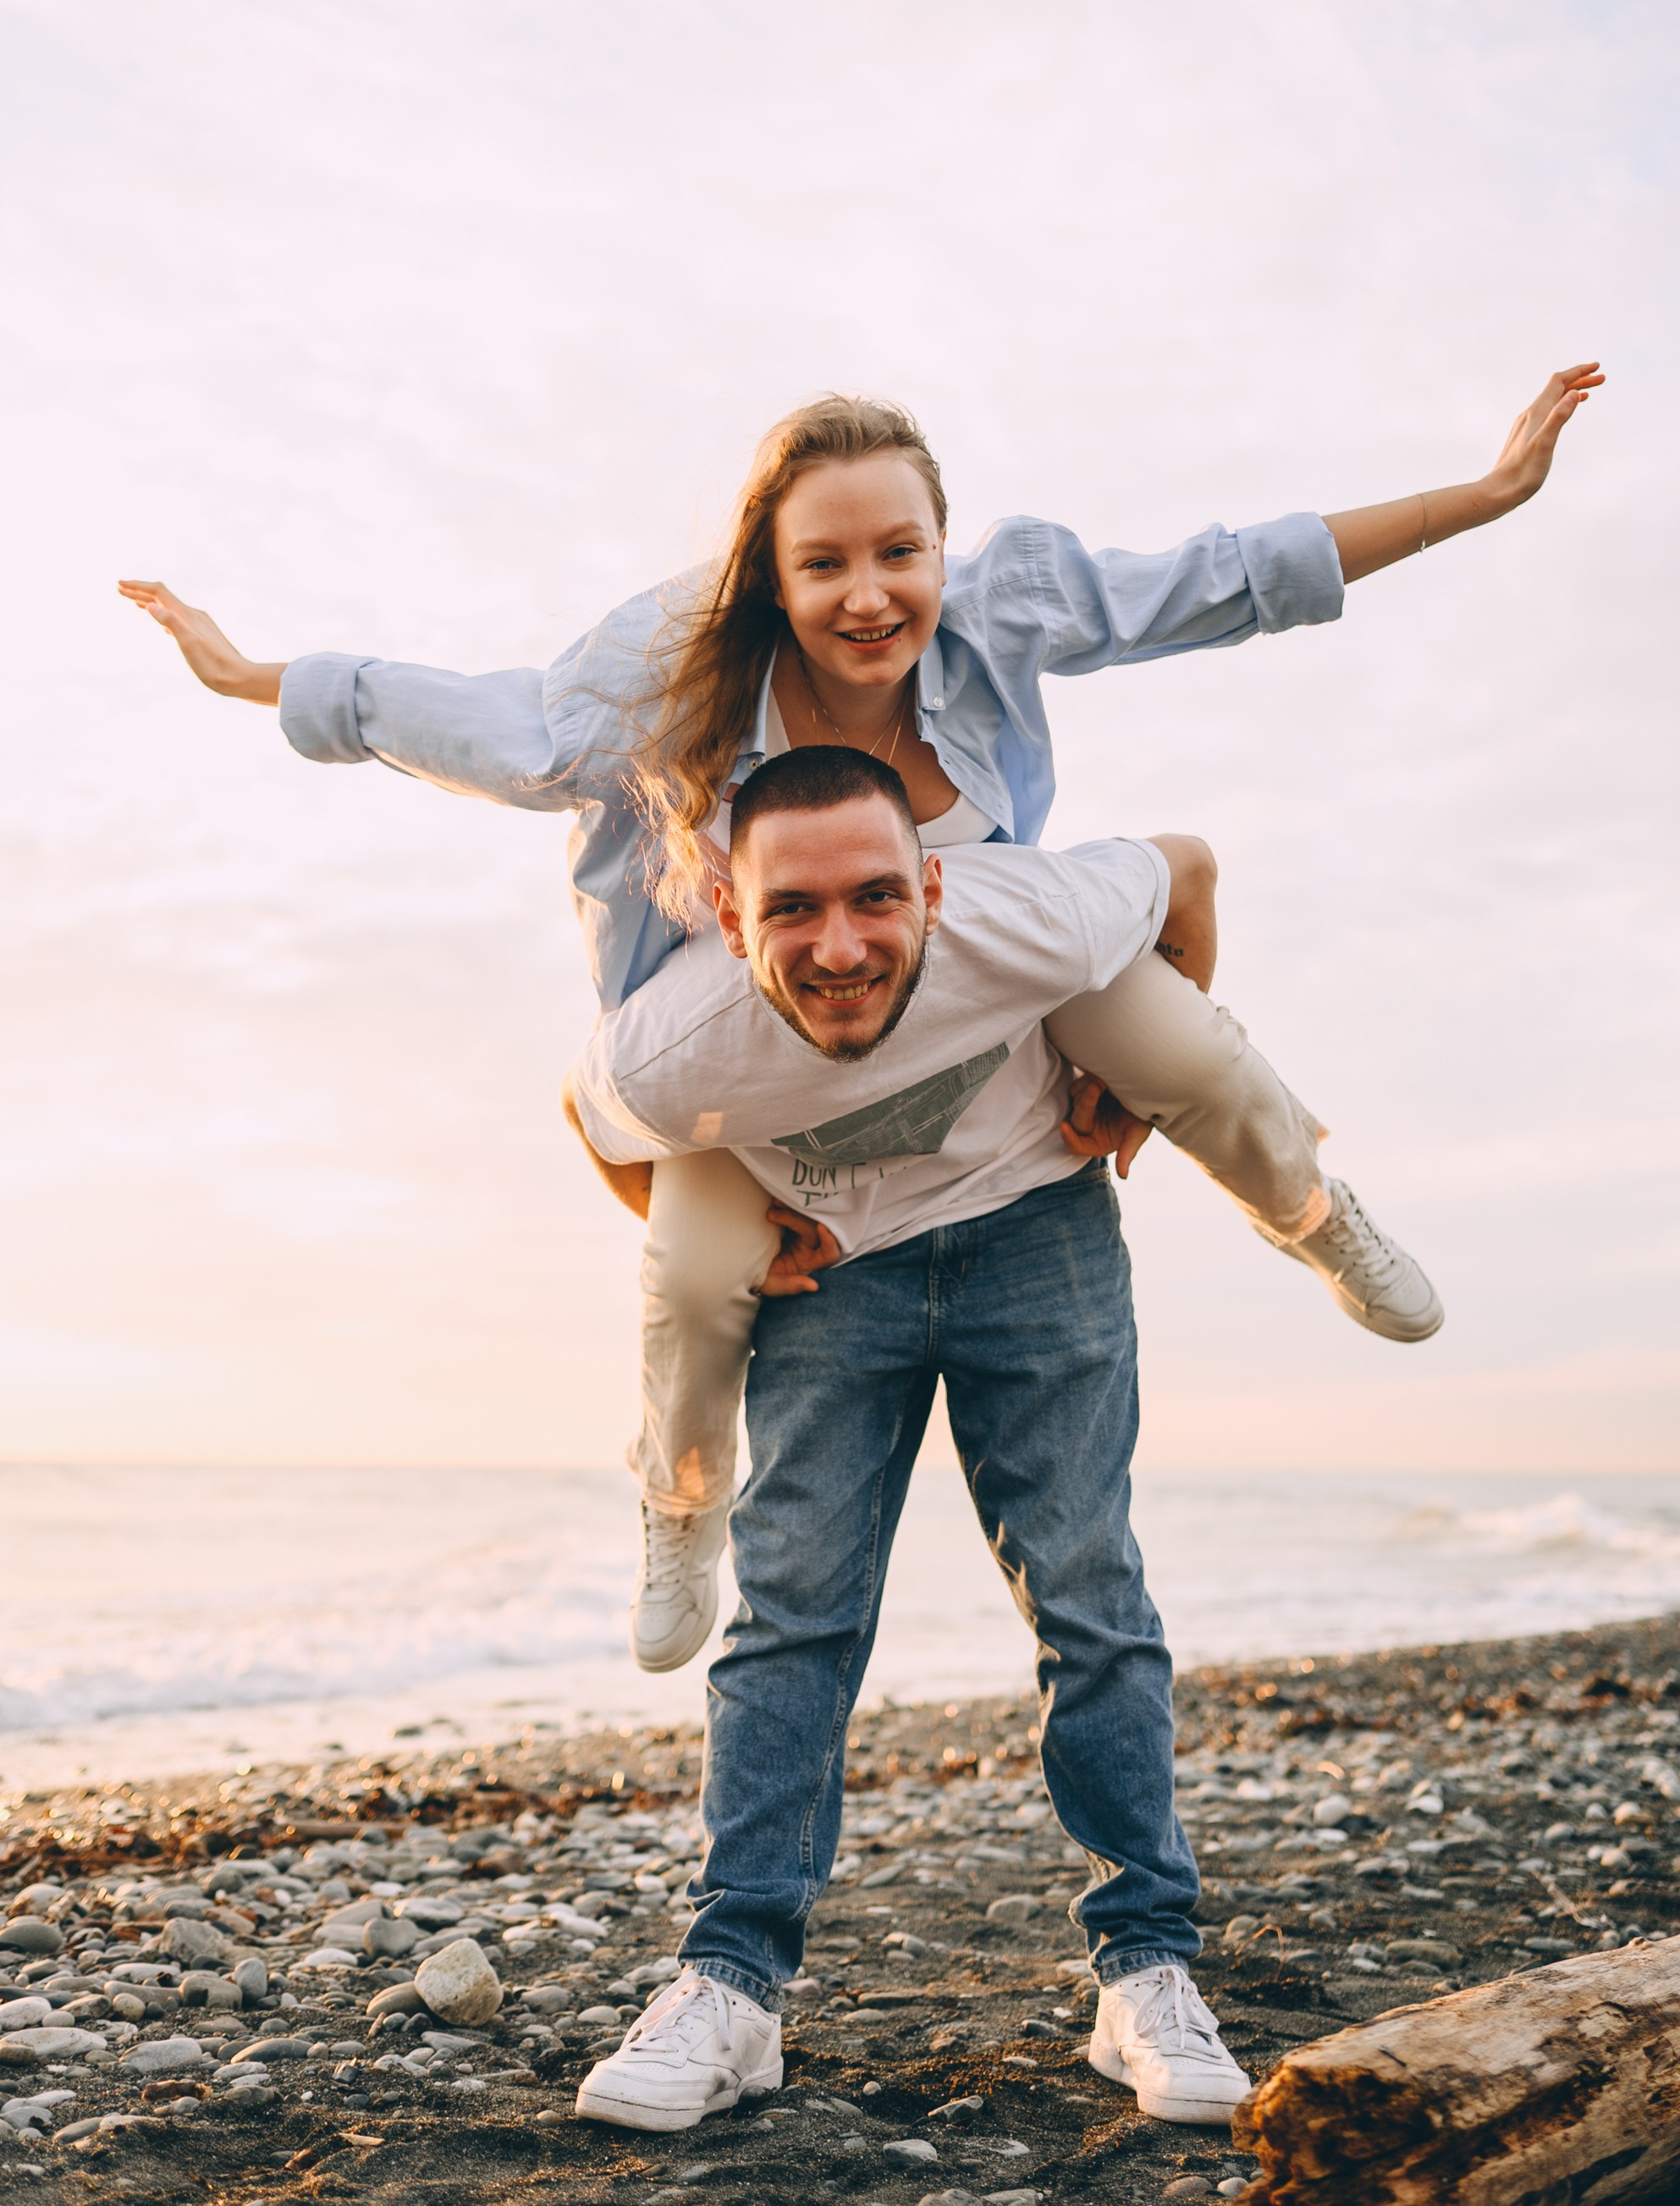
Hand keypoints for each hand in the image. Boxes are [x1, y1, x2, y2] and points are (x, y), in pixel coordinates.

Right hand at [117, 579, 284, 703]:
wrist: (240, 678)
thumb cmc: (214, 666)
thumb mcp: (188, 645)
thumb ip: (171, 622)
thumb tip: (151, 605)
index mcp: (187, 615)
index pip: (159, 592)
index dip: (138, 586)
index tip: (119, 585)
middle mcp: (193, 615)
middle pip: (163, 597)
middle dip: (140, 592)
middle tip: (120, 589)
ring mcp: (199, 625)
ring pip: (170, 608)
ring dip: (151, 603)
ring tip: (134, 602)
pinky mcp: (202, 635)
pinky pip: (177, 619)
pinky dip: (163, 616)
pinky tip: (161, 623)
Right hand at [757, 1205, 841, 1295]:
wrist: (747, 1266)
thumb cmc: (763, 1280)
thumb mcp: (774, 1286)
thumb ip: (792, 1286)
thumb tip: (814, 1286)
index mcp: (810, 1263)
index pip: (830, 1253)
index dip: (830, 1241)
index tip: (821, 1227)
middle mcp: (809, 1246)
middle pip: (812, 1229)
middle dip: (794, 1219)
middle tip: (771, 1214)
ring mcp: (799, 1232)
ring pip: (804, 1216)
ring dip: (790, 1208)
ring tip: (774, 1203)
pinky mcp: (789, 1221)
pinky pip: (793, 1210)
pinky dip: (786, 1205)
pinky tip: (774, 1201)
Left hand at [1059, 1071, 1153, 1177]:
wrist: (1148, 1094)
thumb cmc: (1144, 1118)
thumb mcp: (1137, 1135)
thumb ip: (1127, 1154)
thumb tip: (1123, 1176)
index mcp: (1097, 1144)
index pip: (1076, 1147)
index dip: (1069, 1139)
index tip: (1064, 1126)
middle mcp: (1088, 1128)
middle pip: (1077, 1120)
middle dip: (1086, 1103)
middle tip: (1097, 1086)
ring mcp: (1084, 1110)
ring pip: (1074, 1101)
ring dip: (1087, 1090)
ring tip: (1105, 1080)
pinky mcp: (1083, 1093)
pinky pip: (1076, 1087)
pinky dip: (1086, 1081)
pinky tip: (1102, 1076)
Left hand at [1483, 362, 1603, 513]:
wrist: (1500, 491)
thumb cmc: (1524, 471)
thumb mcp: (1546, 443)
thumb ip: (1559, 417)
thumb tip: (1574, 392)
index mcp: (1536, 412)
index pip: (1559, 382)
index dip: (1578, 372)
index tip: (1597, 367)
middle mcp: (1530, 414)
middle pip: (1557, 389)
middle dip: (1579, 381)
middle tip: (1602, 378)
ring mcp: (1527, 425)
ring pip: (1552, 401)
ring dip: (1571, 393)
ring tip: (1590, 393)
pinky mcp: (1527, 436)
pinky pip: (1547, 413)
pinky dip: (1561, 407)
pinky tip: (1566, 413)